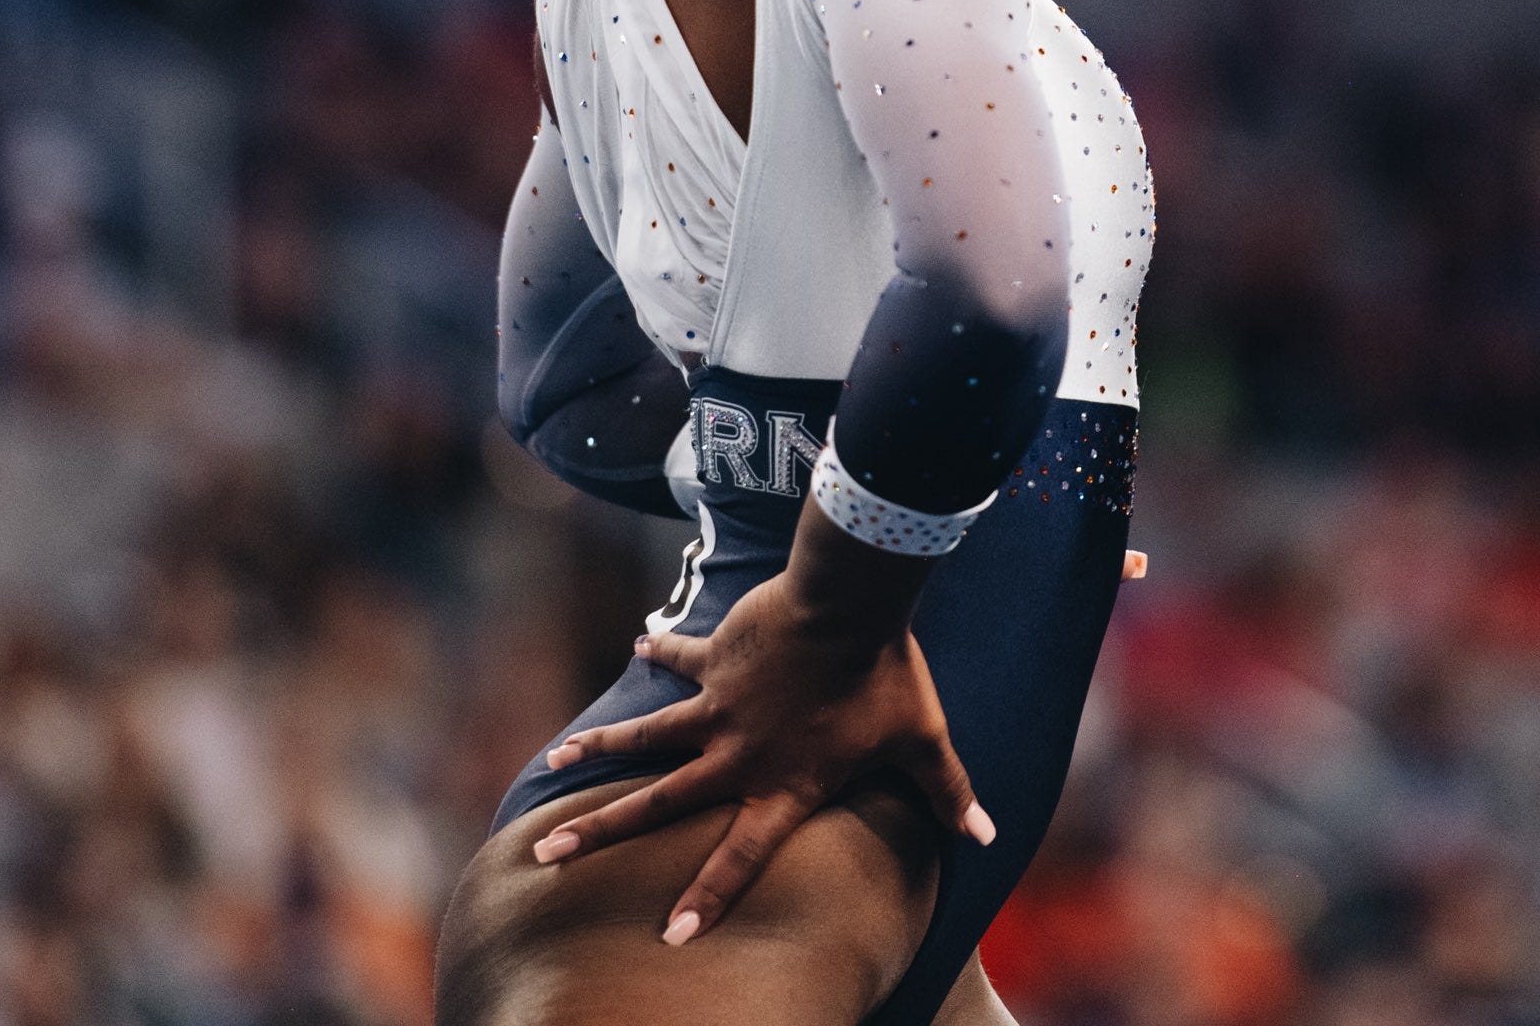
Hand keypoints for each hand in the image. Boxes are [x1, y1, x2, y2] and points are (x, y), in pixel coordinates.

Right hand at [529, 516, 991, 942]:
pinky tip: (637, 645)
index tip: (671, 935)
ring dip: (598, 750)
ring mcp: (719, 708)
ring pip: (646, 738)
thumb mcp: (923, 741)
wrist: (851, 603)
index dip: (708, 899)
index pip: (740, 860)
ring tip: (550, 761)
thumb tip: (990, 837)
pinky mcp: (716, 660)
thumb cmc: (889, 676)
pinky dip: (659, 652)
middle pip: (660, 806)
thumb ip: (950, 793)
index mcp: (785, 786)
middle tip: (549, 855)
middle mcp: (739, 756)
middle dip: (601, 834)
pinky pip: (679, 660)